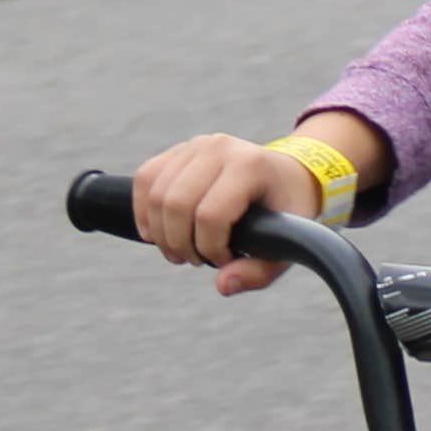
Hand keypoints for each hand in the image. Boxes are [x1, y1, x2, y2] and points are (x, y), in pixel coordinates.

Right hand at [131, 125, 362, 294]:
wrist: (285, 175)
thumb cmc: (286, 213)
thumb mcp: (286, 246)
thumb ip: (258, 272)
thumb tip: (222, 285)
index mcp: (249, 166)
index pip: (210, 215)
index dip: (210, 249)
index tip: (225, 260)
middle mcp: (219, 148)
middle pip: (176, 204)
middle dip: (179, 244)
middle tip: (195, 260)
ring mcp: (195, 145)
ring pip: (156, 193)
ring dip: (160, 233)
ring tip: (179, 251)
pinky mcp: (178, 150)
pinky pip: (145, 178)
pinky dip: (144, 211)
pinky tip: (157, 233)